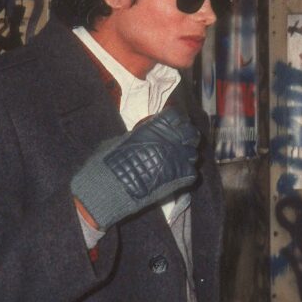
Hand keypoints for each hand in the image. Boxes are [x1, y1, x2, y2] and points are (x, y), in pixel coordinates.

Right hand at [71, 108, 199, 230]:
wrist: (110, 186)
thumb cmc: (108, 162)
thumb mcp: (118, 142)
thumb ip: (135, 137)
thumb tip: (138, 137)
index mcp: (154, 128)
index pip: (175, 115)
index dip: (176, 120)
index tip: (173, 125)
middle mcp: (169, 139)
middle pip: (191, 132)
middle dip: (187, 137)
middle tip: (180, 144)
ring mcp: (177, 157)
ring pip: (194, 153)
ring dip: (187, 157)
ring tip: (178, 163)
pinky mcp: (180, 176)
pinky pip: (192, 172)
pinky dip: (185, 175)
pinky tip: (176, 178)